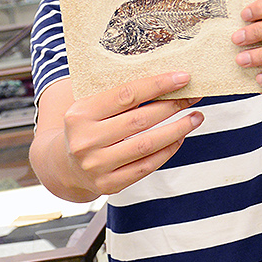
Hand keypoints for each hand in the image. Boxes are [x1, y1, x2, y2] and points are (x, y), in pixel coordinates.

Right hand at [59, 72, 200, 195]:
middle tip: (194, 96)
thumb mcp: (92, 106)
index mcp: (79, 114)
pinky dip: (168, 150)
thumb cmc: (88, 127)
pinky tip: (180, 137)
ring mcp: (97, 166)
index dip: (157, 84)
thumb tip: (166, 79)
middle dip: (173, 106)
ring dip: (177, 129)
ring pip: (147, 144)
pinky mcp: (109, 184)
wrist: (66, 165)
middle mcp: (85, 141)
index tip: (183, 77)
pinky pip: (147, 166)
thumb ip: (120, 94)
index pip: (126, 95)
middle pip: (140, 120)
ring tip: (195, 117)